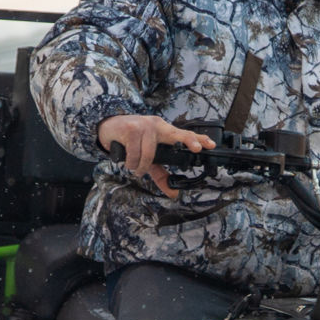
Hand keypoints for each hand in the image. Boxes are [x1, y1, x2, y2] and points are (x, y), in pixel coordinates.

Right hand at [97, 114, 214, 196]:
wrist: (108, 127)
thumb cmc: (130, 141)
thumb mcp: (148, 159)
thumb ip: (161, 175)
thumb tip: (173, 193)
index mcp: (164, 130)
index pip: (184, 134)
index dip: (198, 139)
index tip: (210, 145)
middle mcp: (157, 125)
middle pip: (176, 134)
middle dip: (188, 141)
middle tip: (196, 149)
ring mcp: (144, 125)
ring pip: (149, 155)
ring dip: (139, 167)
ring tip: (134, 166)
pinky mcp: (131, 128)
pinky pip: (134, 155)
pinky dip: (130, 163)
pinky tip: (127, 160)